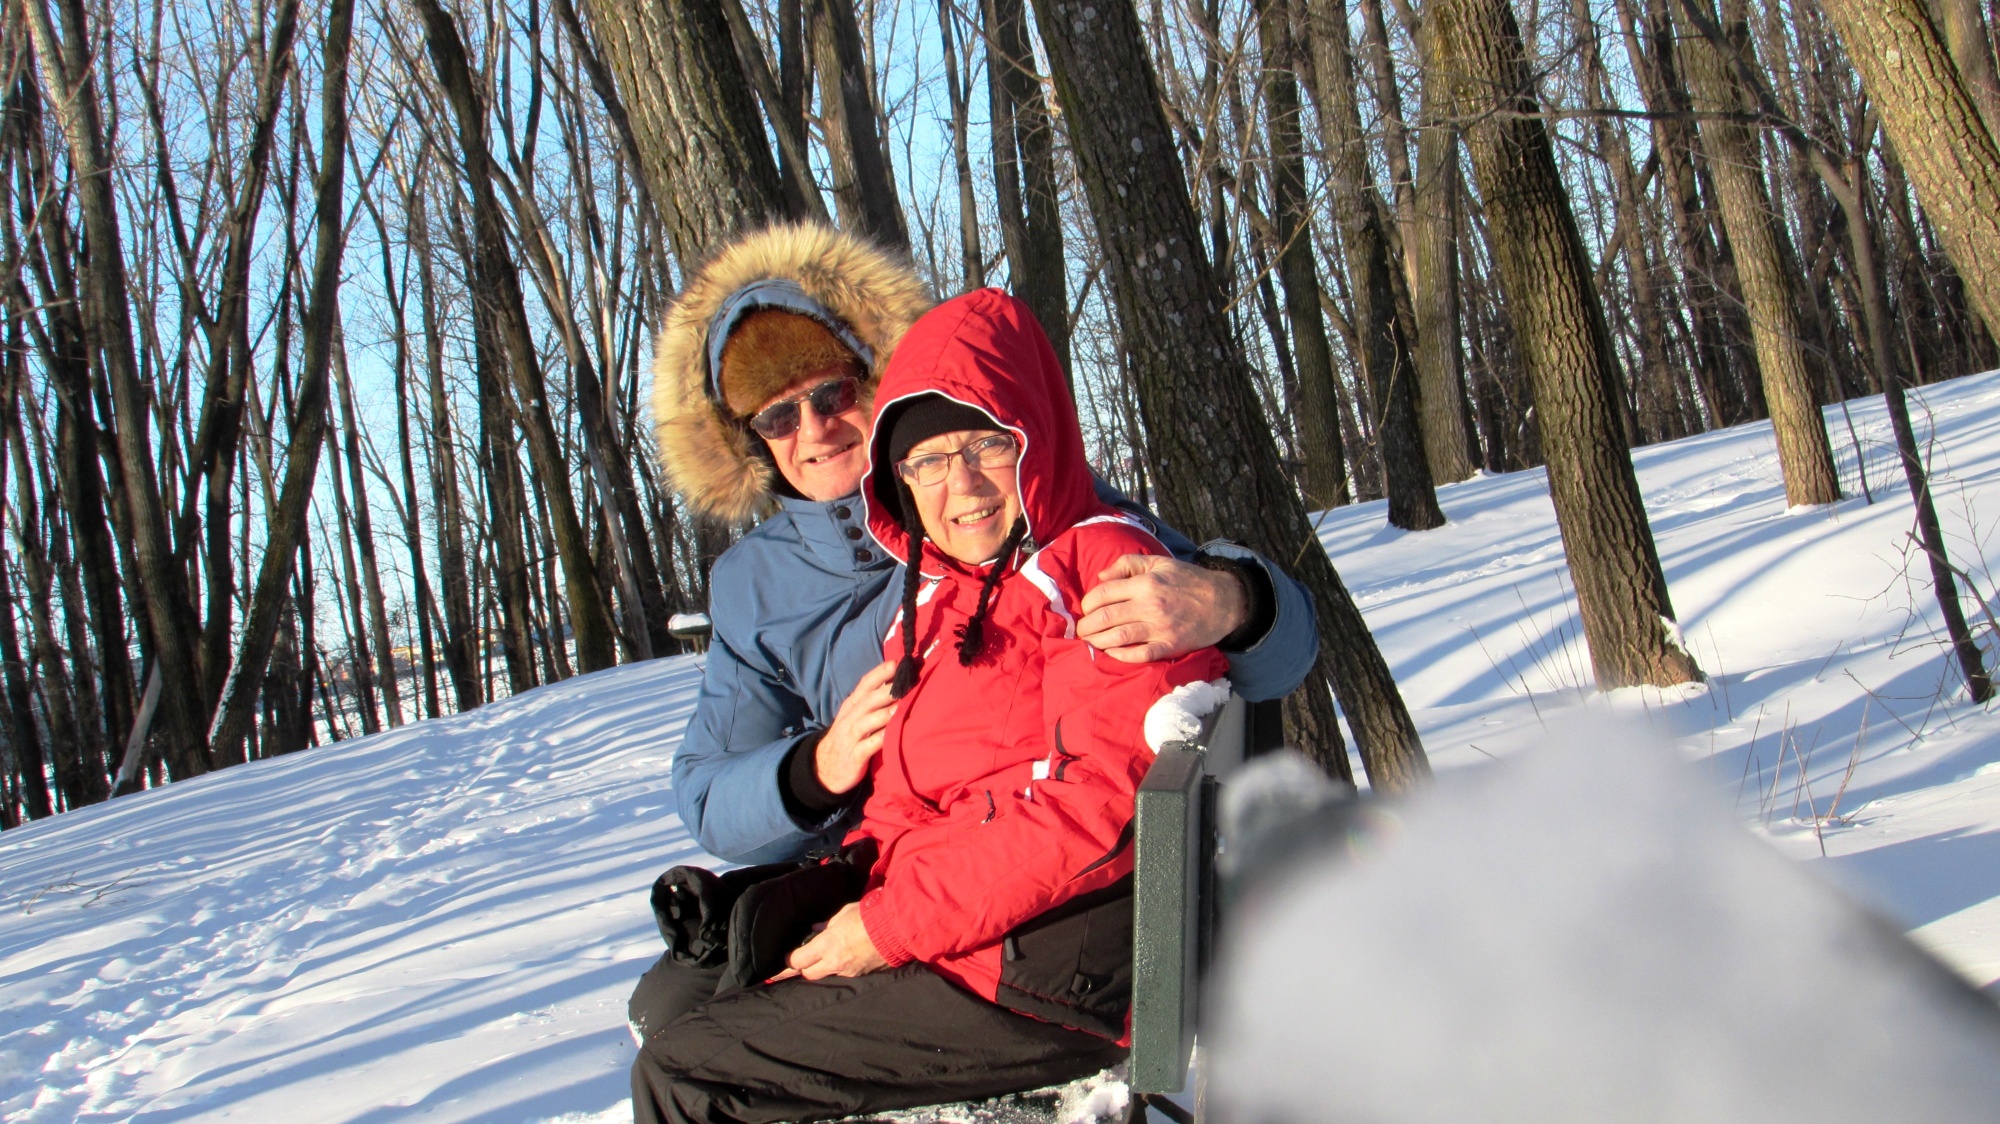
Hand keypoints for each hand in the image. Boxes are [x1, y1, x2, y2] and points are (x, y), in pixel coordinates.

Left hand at [773, 903, 888, 980]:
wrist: (897, 929)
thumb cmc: (869, 916)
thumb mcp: (843, 914)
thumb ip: (826, 924)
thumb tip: (814, 929)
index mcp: (827, 945)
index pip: (798, 961)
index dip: (789, 961)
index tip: (785, 959)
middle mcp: (834, 962)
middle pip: (808, 974)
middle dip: (805, 968)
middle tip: (803, 960)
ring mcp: (849, 971)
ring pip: (827, 975)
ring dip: (824, 967)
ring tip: (829, 956)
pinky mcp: (861, 974)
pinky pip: (845, 974)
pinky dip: (842, 967)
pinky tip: (847, 957)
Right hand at [817, 661, 897, 793]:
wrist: (825, 767)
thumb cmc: (848, 737)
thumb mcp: (855, 716)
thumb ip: (872, 701)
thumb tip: (897, 684)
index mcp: (851, 706)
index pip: (864, 685)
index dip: (879, 674)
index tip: (895, 663)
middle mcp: (850, 718)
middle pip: (867, 701)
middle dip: (885, 692)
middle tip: (904, 684)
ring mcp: (850, 737)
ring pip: (866, 722)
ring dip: (883, 715)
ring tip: (900, 708)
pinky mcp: (854, 757)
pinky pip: (866, 747)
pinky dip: (877, 741)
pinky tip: (889, 736)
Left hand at [1077, 555, 1248, 663]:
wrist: (1223, 602)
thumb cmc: (1188, 580)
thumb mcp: (1159, 562)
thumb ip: (1128, 564)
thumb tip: (1101, 577)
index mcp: (1145, 583)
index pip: (1104, 593)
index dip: (1087, 603)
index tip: (1085, 609)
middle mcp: (1149, 605)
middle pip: (1105, 618)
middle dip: (1086, 626)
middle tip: (1081, 630)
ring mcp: (1159, 628)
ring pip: (1117, 637)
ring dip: (1097, 642)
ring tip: (1090, 642)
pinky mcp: (1169, 646)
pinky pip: (1138, 655)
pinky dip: (1120, 655)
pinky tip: (1112, 652)